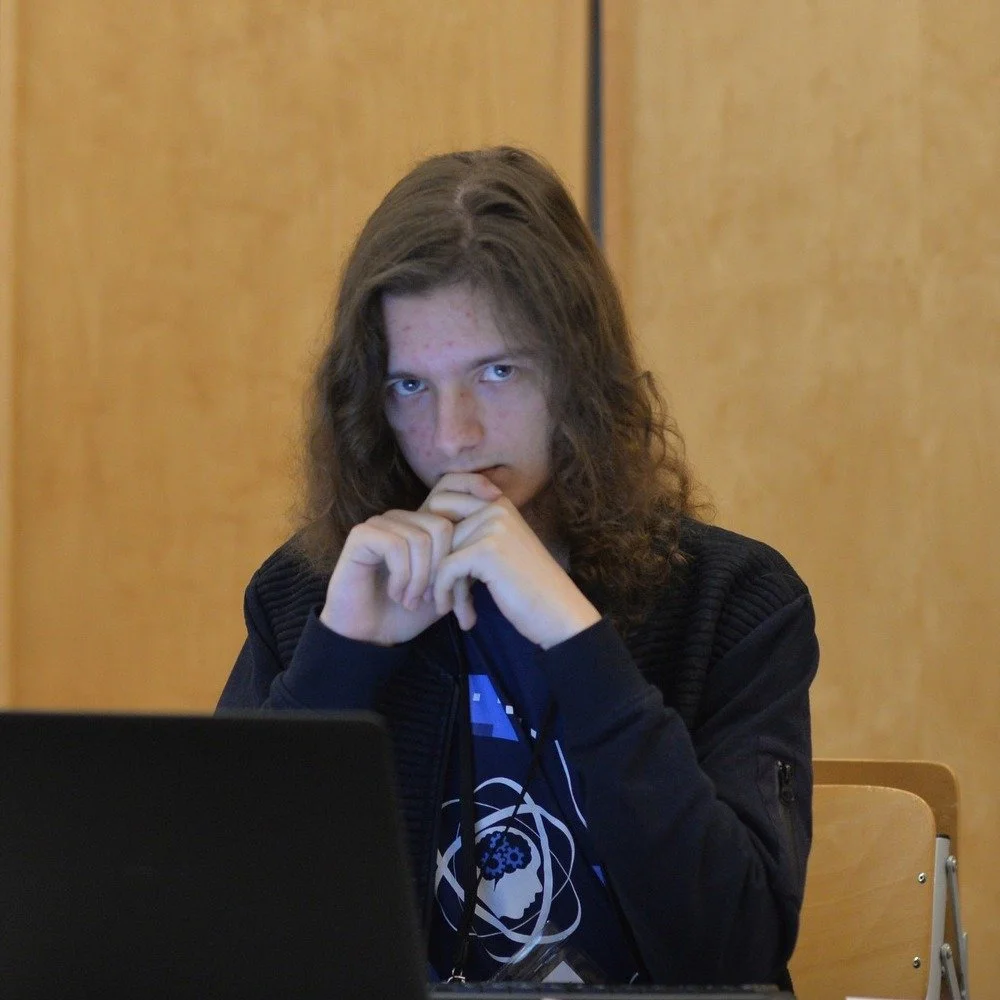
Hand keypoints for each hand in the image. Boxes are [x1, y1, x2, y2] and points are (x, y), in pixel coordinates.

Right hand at [318, 475, 500, 645]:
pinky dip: (402, 576)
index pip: (449, 485)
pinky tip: (397, 593)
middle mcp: (401, 518)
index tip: (497, 499)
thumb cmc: (409, 612)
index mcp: (422, 523)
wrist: (371, 636)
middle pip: (441, 525)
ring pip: (420, 538)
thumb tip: (498, 537)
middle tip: (434, 599)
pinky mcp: (361, 536)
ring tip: (412, 600)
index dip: (472, 484)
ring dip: (421, 579)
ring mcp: (379, 524)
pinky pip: (395, 546)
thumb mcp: (447, 586)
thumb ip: (467, 562)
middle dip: (442, 568)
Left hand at [430, 491, 600, 648]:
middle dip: (436, 562)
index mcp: (498, 502)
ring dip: (446, 587)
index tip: (443, 575)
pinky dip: (446, 594)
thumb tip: (423, 526)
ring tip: (462, 610)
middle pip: (438, 529)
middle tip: (443, 594)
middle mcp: (496, 506)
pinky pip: (446, 569)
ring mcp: (492, 525)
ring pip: (442, 553)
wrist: (559, 613)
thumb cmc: (528, 587)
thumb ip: (470, 533)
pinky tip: (463, 616)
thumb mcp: (499, 549)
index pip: (443, 503)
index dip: (435, 540)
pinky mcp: (487, 550)